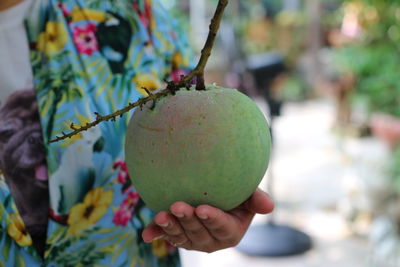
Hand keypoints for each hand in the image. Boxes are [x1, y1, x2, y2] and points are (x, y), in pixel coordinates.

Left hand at [142, 188, 273, 252]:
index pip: (222, 227)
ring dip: (170, 227)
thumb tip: (270, 206)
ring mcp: (194, 240)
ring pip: (182, 236)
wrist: (217, 196)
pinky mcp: (180, 237)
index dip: (213, 219)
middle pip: (198, 232)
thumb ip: (256, 199)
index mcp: (231, 232)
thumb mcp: (248, 195)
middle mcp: (212, 240)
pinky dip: (157, 234)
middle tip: (178, 205)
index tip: (202, 209)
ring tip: (160, 215)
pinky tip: (147, 234)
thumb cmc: (235, 194)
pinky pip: (169, 236)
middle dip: (188, 220)